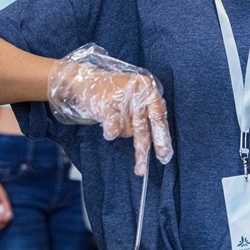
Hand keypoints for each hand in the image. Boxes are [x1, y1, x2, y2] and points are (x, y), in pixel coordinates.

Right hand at [47, 43, 172, 175]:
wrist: (86, 81)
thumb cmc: (115, 92)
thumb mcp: (136, 96)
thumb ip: (147, 113)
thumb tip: (158, 142)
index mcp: (148, 88)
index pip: (159, 116)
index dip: (162, 136)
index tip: (163, 154)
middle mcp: (138, 91)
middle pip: (143, 128)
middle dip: (143, 149)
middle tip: (143, 168)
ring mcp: (122, 97)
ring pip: (127, 131)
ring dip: (121, 130)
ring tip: (115, 116)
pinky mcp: (107, 104)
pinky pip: (112, 130)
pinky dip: (110, 131)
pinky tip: (107, 123)